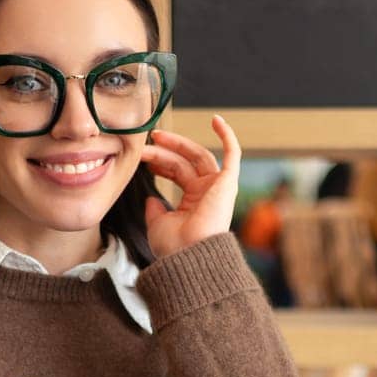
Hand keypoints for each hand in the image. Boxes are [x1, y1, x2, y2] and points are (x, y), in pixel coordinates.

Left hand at [138, 114, 241, 260]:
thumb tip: (151, 198)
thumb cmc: (174, 247)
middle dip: (164, 151)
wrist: (189, 256)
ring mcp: (218, 187)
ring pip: (198, 156)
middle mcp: (207, 193)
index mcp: (193, 202)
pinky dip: (227, 136)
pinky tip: (215, 119)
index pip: (178, 172)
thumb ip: (155, 209)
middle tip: (145, 144)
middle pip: (185, 162)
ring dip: (177, 144)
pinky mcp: (228, 183)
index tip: (143, 158)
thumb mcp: (157, 224)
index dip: (161, 162)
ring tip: (156, 136)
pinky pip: (232, 154)